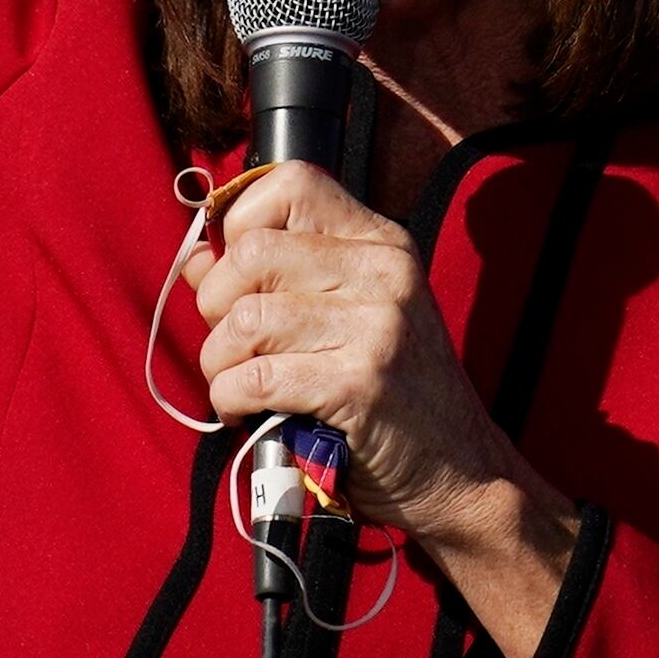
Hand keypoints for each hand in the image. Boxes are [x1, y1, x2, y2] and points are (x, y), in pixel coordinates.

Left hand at [190, 162, 583, 657]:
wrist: (463, 476)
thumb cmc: (394, 398)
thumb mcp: (351, 319)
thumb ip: (278, 280)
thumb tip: (196, 257)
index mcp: (381, 243)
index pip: (289, 182)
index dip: (240, 223)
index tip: (237, 274)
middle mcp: (384, 271)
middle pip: (252, 253)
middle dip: (215, 304)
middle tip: (230, 344)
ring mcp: (377, 326)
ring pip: (245, 319)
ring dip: (219, 362)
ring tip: (234, 384)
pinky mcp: (361, 384)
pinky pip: (256, 376)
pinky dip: (231, 398)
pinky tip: (245, 411)